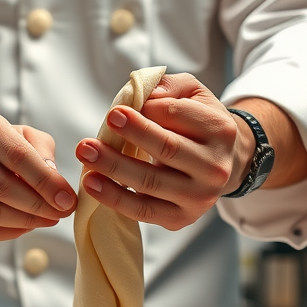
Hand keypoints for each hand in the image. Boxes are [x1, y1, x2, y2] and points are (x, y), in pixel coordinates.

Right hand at [0, 108, 77, 242]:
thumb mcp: (19, 134)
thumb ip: (42, 151)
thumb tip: (55, 183)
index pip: (18, 156)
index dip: (46, 182)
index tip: (68, 200)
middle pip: (3, 188)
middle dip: (39, 206)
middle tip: (61, 214)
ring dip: (26, 222)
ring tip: (46, 220)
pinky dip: (7, 234)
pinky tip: (24, 227)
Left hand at [74, 73, 253, 229]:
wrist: (220, 165)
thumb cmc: (199, 126)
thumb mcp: (193, 95)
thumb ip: (171, 87)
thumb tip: (144, 97)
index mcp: (220, 130)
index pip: (176, 115)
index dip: (145, 110)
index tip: (118, 110)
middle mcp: (214, 167)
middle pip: (166, 148)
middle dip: (132, 134)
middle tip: (105, 122)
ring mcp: (199, 197)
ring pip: (150, 182)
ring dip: (113, 167)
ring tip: (86, 153)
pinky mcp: (180, 218)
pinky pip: (142, 210)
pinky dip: (114, 198)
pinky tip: (92, 184)